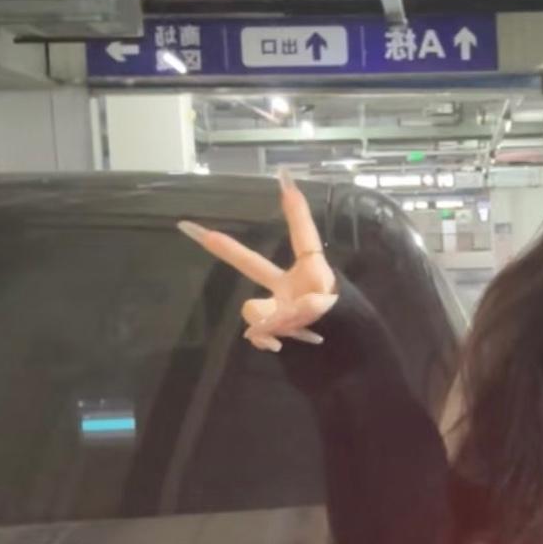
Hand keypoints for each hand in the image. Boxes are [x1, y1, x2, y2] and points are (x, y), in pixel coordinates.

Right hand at [175, 170, 339, 352]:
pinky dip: (264, 338)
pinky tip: (278, 345)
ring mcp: (279, 308)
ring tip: (290, 331)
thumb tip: (262, 317)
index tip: (285, 178)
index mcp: (313, 272)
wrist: (350, 365)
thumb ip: (297, 308)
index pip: (303, 235)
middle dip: (224, 247)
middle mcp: (291, 286)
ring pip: (253, 307)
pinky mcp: (274, 329)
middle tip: (192, 228)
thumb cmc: (349, 329)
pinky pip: (255, 331)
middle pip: (252, 263)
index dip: (295, 209)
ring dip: (269, 320)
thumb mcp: (330, 312)